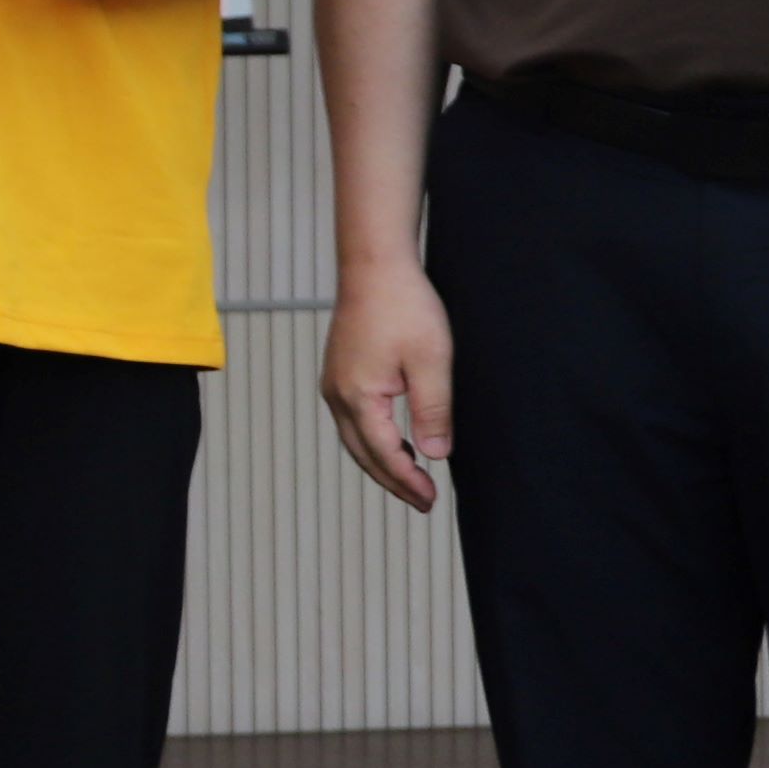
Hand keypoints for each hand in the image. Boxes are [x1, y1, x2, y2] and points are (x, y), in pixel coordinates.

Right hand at [320, 255, 454, 510]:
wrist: (373, 265)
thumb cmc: (403, 306)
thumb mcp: (430, 361)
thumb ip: (432, 411)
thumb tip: (434, 455)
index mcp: (358, 396)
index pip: (384, 454)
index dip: (408, 481)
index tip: (430, 499)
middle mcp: (337, 395)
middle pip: (363, 454)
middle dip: (392, 481)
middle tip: (422, 501)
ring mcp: (334, 383)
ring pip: (355, 439)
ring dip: (381, 463)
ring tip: (411, 479)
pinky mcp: (339, 372)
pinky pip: (353, 421)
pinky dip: (373, 441)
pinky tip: (394, 441)